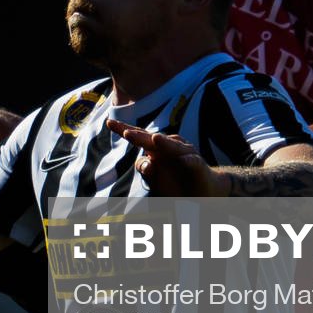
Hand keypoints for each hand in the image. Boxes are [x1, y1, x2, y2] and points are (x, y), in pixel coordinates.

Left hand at [106, 120, 226, 197]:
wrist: (203, 191)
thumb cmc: (176, 183)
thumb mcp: (156, 179)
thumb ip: (147, 171)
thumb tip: (144, 163)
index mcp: (156, 149)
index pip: (139, 136)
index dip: (124, 129)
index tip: (109, 122)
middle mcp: (170, 147)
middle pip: (153, 139)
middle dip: (140, 136)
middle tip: (126, 133)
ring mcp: (185, 155)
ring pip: (174, 147)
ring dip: (165, 143)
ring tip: (155, 139)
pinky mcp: (198, 166)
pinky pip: (193, 162)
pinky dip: (189, 161)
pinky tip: (185, 160)